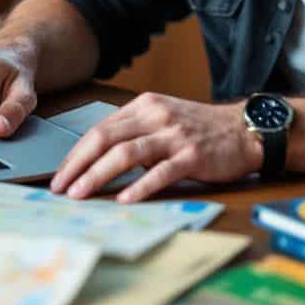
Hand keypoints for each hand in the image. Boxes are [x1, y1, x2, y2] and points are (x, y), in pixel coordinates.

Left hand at [50, 92, 262, 202]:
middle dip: (78, 165)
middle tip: (61, 187)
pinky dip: (140, 186)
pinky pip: (161, 171)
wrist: (243, 129)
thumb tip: (97, 159)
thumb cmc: (199, 129)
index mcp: (143, 106)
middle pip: (106, 139)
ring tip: (81, 194)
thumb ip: (133, 133)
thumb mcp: (162, 120)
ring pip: (127, 153)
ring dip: (99, 175)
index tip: (60, 174)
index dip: (76, 153)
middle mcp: (155, 116)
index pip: (100, 129)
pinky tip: (124, 198)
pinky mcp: (192, 155)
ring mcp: (174, 135)